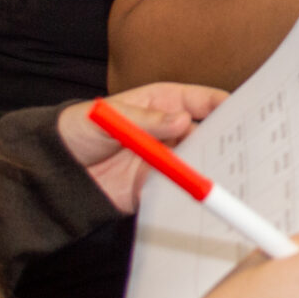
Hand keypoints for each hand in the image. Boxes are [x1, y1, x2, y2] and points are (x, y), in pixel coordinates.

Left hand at [58, 82, 226, 212]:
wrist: (54, 172)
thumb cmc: (78, 130)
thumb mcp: (110, 116)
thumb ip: (146, 120)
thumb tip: (182, 121)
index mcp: (164, 103)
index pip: (203, 101)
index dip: (225, 105)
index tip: (244, 113)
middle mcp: (170, 131)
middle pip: (209, 134)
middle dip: (226, 140)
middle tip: (242, 149)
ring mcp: (165, 160)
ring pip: (198, 164)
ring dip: (211, 169)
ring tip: (227, 175)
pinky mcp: (155, 187)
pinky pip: (179, 191)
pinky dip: (191, 194)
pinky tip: (204, 196)